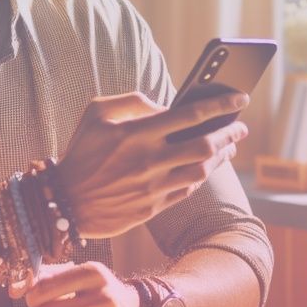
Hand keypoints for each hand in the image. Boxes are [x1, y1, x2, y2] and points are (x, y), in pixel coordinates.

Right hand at [55, 91, 248, 238]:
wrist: (65, 201)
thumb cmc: (82, 151)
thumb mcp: (96, 113)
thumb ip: (132, 100)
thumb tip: (164, 104)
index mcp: (137, 133)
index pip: (190, 114)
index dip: (220, 105)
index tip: (239, 98)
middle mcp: (149, 160)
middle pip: (205, 145)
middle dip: (230, 133)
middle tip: (241, 126)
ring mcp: (153, 186)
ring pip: (201, 171)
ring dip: (222, 157)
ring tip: (230, 146)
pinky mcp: (152, 208)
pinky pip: (188, 191)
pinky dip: (201, 177)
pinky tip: (206, 167)